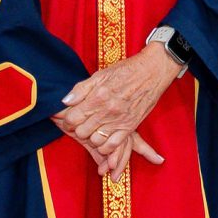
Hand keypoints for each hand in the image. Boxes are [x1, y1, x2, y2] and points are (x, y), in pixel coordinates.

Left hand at [53, 43, 175, 176]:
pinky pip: (112, 145)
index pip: (72, 118)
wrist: (153, 71)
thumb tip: (65, 102)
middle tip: (82, 123)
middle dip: (78, 129)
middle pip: (81, 132)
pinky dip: (105, 146)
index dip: (68, 119)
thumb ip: (81, 89)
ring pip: (95, 141)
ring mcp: (119, 120)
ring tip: (93, 129)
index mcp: (97, 97)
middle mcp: (107, 110)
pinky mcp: (130, 126)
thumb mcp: (100, 75)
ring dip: (91, 137)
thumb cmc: (126, 71)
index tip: (72, 116)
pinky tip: (104, 139)